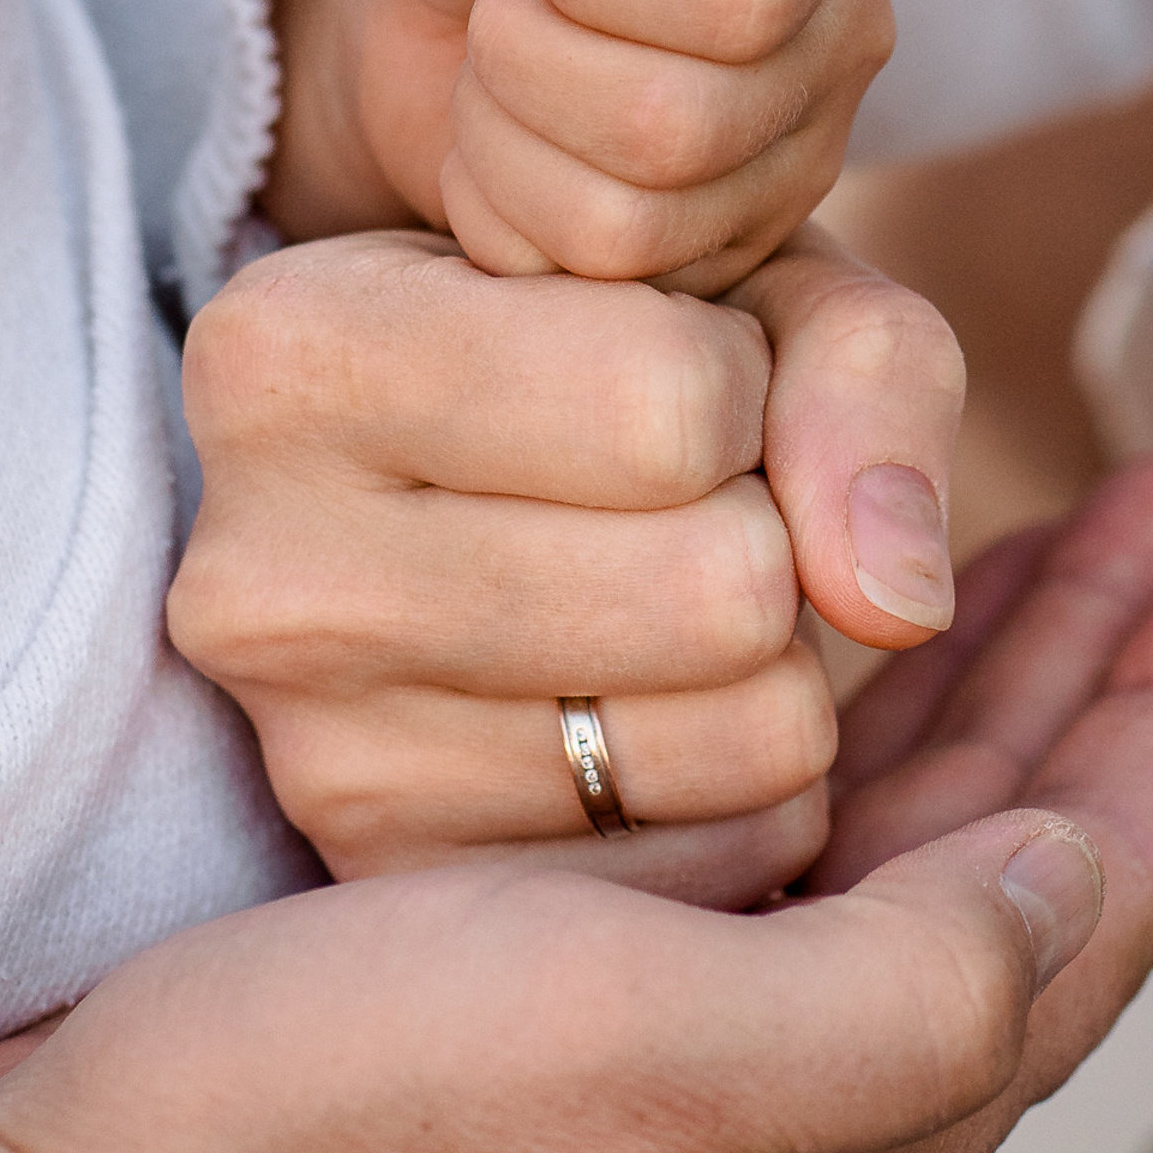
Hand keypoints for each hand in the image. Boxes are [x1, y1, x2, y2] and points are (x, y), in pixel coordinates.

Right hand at [0, 458, 1152, 1152]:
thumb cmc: (363, 1123)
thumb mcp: (652, 1062)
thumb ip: (904, 1001)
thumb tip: (1067, 882)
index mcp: (868, 1078)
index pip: (1096, 871)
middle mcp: (819, 1018)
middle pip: (1029, 801)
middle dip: (1112, 652)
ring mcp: (723, 952)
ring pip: (921, 770)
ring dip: (998, 644)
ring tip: (1072, 521)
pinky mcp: (624, 900)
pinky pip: (800, 755)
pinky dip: (863, 669)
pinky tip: (877, 596)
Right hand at [167, 225, 962, 893]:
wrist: (443, 447)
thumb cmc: (601, 330)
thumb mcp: (736, 274)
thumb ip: (857, 373)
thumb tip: (893, 603)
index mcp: (295, 349)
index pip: (671, 401)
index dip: (741, 378)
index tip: (673, 362)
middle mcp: (259, 566)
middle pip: (714, 592)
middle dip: (768, 528)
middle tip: (686, 491)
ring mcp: (313, 752)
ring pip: (739, 742)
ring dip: (773, 658)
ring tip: (667, 581)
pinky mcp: (400, 879)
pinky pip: (717, 864)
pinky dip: (747, 780)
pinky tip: (653, 691)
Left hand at [264, 0, 890, 294]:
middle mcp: (836, 47)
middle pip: (674, 124)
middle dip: (523, 46)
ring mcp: (787, 169)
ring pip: (625, 219)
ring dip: (500, 126)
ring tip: (497, 56)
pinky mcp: (716, 258)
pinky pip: (581, 276)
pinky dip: (494, 202)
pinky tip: (502, 136)